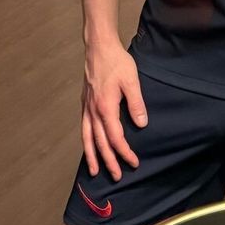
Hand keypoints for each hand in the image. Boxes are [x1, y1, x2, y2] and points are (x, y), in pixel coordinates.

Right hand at [81, 38, 146, 178]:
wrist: (99, 47)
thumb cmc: (117, 62)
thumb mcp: (132, 81)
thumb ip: (136, 104)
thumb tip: (141, 125)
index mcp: (106, 107)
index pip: (115, 137)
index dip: (124, 152)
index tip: (134, 163)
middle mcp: (93, 111)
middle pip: (100, 142)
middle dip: (108, 161)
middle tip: (116, 176)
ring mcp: (87, 107)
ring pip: (87, 138)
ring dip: (91, 156)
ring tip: (94, 171)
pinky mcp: (85, 103)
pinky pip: (83, 128)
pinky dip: (85, 141)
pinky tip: (88, 146)